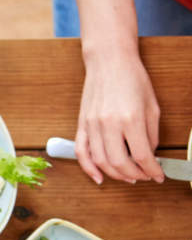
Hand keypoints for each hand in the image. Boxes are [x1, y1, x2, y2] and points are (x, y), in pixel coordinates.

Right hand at [74, 51, 163, 184]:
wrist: (109, 62)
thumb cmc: (132, 79)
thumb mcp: (152, 106)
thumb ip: (151, 133)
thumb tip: (148, 154)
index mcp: (131, 118)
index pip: (142, 155)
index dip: (152, 170)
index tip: (158, 175)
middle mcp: (109, 124)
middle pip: (119, 163)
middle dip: (134, 175)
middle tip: (144, 176)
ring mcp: (92, 125)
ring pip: (100, 161)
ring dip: (115, 174)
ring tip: (127, 176)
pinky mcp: (82, 125)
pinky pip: (81, 152)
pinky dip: (89, 169)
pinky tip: (99, 177)